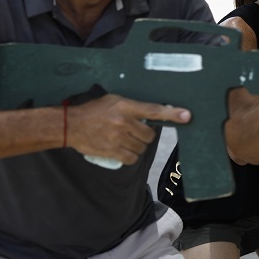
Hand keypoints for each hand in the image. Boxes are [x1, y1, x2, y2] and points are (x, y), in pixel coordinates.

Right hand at [66, 94, 190, 164]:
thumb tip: (152, 115)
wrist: (71, 125)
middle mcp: (124, 122)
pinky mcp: (111, 151)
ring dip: (137, 146)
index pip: (154, 110)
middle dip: (146, 135)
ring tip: (126, 140)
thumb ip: (133, 107)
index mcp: (126, 106)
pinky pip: (131, 158)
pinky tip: (123, 150)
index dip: (172, 113)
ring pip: (141, 147)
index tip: (187, 116)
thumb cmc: (94, 111)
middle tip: (135, 132)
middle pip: (149, 135)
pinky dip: (130, 156)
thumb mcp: (114, 100)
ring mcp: (118, 138)